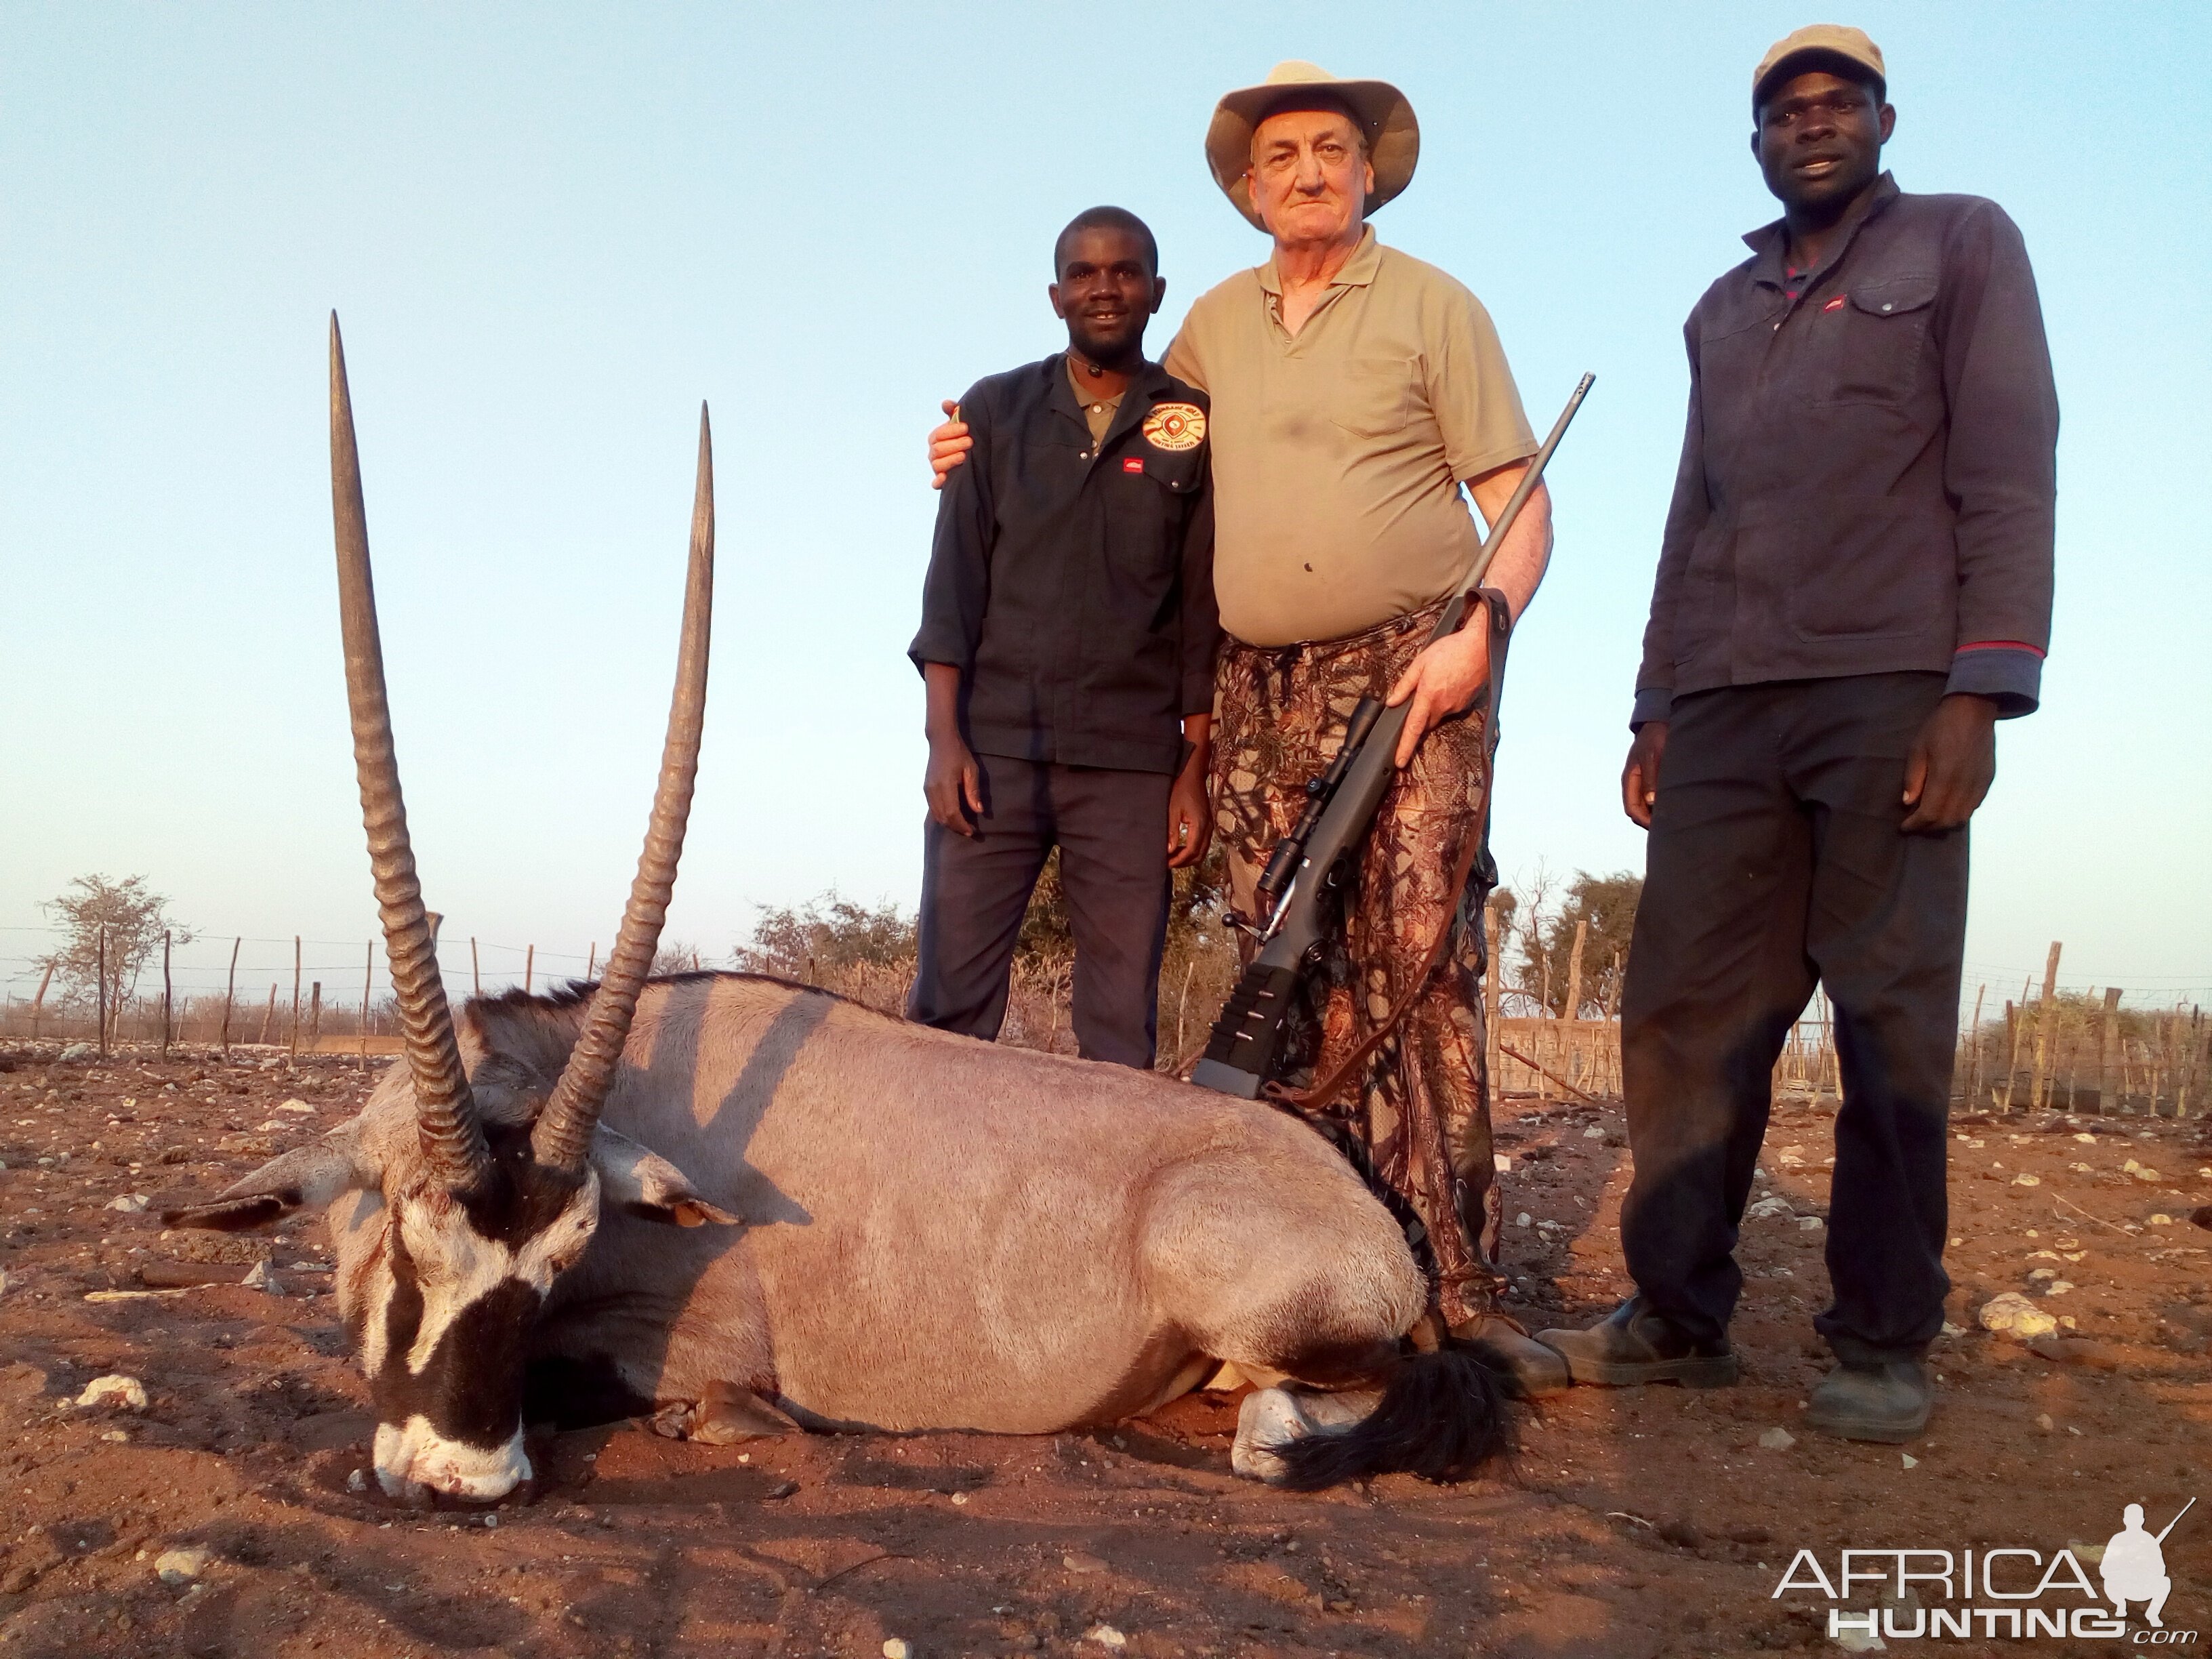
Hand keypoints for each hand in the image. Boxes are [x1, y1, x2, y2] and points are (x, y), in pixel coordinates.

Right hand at [924, 734, 981, 834]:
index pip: (952, 813)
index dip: (961, 825)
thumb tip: (978, 810)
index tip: (972, 831)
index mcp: (945, 785)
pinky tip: (952, 816)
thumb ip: (973, 791)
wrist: (941, 741)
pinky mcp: (926, 789)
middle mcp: (933, 790)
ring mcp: (927, 790)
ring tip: (962, 825)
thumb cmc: (959, 753)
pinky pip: (933, 809)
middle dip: (956, 827)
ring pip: (936, 815)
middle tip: (969, 831)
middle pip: (943, 818)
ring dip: (949, 824)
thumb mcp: (971, 770)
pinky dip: (942, 816)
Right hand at [928, 400, 971, 489]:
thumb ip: (954, 413)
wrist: (973, 458)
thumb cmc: (964, 438)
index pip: (939, 434)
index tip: (966, 427)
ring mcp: (936, 468)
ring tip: (964, 456)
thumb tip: (945, 403)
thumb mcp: (960, 425)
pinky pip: (935, 484)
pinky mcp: (941, 481)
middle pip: (938, 449)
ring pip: (938, 465)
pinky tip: (946, 478)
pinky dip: (939, 482)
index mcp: (935, 438)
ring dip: (950, 460)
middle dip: (955, 444)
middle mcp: (933, 453)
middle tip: (970, 441)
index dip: (952, 430)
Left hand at [1166, 759, 1212, 868]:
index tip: (1166, 864)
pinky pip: (1203, 842)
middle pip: (1199, 854)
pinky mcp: (1207, 822)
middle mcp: (1208, 827)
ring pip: (1202, 850)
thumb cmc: (1181, 789)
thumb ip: (1172, 831)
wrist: (1193, 775)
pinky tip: (1180, 847)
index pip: (1192, 851)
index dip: (1179, 860)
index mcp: (1199, 825)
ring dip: (1189, 857)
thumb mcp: (1173, 810)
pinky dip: (1193, 849)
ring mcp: (1209, 825)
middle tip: (1169, 863)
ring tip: (1173, 857)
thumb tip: (1169, 850)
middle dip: (1185, 862)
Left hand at [1385, 622, 1490, 765]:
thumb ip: (1405, 684)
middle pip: (1426, 723)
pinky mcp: (1467, 704)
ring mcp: (1457, 707)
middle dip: (1420, 717)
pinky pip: (1451, 708)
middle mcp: (1443, 706)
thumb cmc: (1452, 650)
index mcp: (1428, 697)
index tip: (1400, 761)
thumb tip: (1393, 700)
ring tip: (1438, 683)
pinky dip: (1447, 700)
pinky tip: (1449, 684)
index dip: (1405, 747)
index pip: (1413, 728)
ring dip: (1434, 706)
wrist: (1480, 646)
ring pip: (1439, 715)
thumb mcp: (1420, 663)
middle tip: (1421, 697)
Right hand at [1622, 721, 1667, 827]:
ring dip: (1657, 814)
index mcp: (1629, 779)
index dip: (1643, 820)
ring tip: (1674, 819)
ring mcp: (1645, 782)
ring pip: (1647, 806)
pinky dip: (1663, 805)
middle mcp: (1636, 784)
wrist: (1661, 722)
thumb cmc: (1654, 738)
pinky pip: (1656, 798)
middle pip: (1639, 811)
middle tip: (1670, 827)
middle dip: (1650, 821)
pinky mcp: (1656, 779)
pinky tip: (1676, 806)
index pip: (1631, 808)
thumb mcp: (1651, 757)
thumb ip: (1650, 779)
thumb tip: (1651, 802)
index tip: (1658, 827)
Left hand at [1900, 694, 1996, 832]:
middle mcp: (1965, 785)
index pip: (1930, 814)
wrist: (1973, 710)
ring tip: (1929, 818)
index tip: (1903, 826)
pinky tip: (1947, 806)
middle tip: (1914, 823)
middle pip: (1948, 820)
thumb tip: (1907, 803)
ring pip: (1963, 817)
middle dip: (1928, 827)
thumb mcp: (1917, 749)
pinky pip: (1974, 806)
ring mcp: (1980, 784)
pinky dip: (1959, 813)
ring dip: (1945, 823)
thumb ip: (1913, 778)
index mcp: (1945, 777)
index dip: (1915, 824)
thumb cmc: (1940, 726)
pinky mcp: (1988, 780)